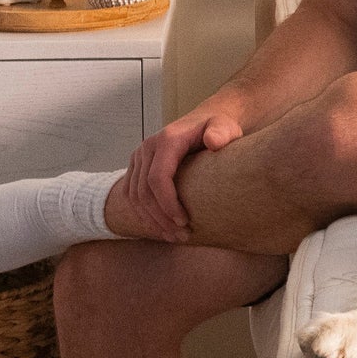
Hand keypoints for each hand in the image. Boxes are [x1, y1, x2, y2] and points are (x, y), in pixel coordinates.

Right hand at [114, 103, 243, 242]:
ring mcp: (139, 156)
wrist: (205, 120)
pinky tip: (160, 227)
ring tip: (173, 236)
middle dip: (161, 218)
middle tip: (181, 236)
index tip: (184, 221)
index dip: (167, 204)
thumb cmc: (217, 127)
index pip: (158, 178)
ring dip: (151, 220)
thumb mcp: (225, 126)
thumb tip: (213, 142)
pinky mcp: (137, 166)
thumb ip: (222, 132)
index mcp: (166, 140)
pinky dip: (143, 214)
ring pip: (134, 196)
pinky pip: (131, 194)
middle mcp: (148, 147)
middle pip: (144, 191)